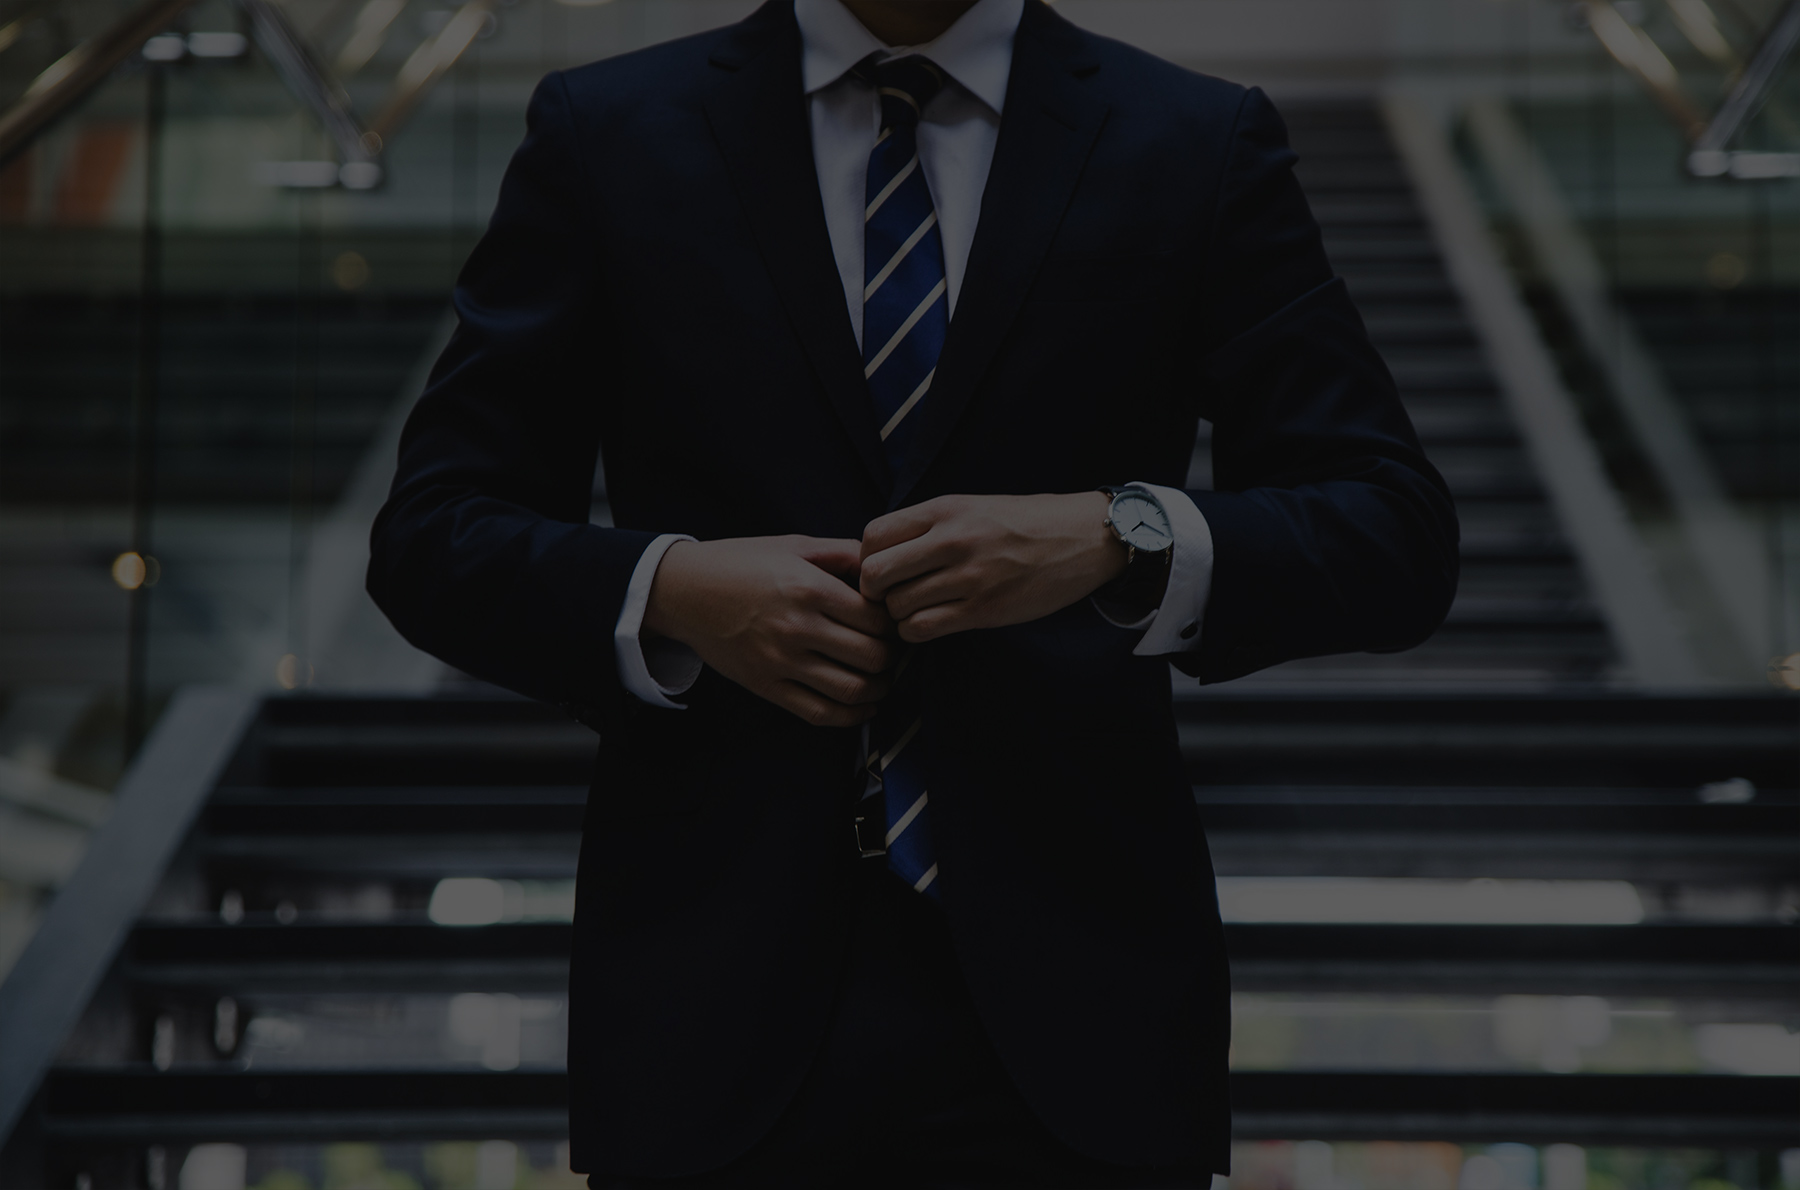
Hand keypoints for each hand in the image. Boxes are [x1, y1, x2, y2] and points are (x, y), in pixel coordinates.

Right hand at [644, 536, 897, 726]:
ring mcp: (781, 662)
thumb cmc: (741, 563)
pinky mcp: (766, 686)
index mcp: (808, 588)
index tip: (894, 622)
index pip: (876, 618)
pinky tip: (864, 706)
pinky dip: (851, 716)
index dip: (894, 623)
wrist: (683, 591)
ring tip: (882, 679)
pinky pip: (819, 713)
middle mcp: (797, 627)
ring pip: (852, 690)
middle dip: (892, 657)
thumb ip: (843, 553)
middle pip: (872, 656)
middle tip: (893, 650)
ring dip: (879, 689)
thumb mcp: (794, 545)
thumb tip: (884, 567)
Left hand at [859, 493, 1125, 642]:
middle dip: (875, 591)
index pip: (872, 535)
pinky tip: (931, 623)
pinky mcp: (984, 609)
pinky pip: (923, 629)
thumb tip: (880, 553)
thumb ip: (928, 526)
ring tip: (917, 609)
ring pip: (897, 607)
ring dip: (898, 615)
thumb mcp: (972, 507)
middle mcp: (952, 540)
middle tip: (891, 596)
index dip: (867, 558)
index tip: (883, 569)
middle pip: (875, 574)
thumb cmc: (1024, 523)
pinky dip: (916, 632)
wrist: (1082, 538)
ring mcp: (968, 577)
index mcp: (945, 509)